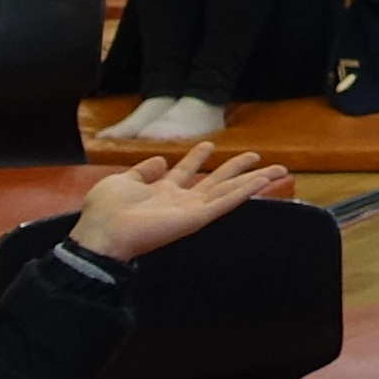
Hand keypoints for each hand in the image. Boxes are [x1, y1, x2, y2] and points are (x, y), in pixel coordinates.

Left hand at [68, 143, 290, 263]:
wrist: (102, 233)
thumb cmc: (105, 211)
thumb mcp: (121, 181)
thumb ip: (142, 171)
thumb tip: (160, 160)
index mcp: (160, 192)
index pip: (185, 172)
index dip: (197, 157)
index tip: (209, 144)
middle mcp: (180, 201)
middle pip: (216, 181)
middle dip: (237, 168)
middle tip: (257, 156)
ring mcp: (191, 210)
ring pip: (229, 192)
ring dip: (252, 180)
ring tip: (277, 170)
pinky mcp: (197, 219)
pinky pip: (225, 203)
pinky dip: (245, 192)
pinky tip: (263, 182)